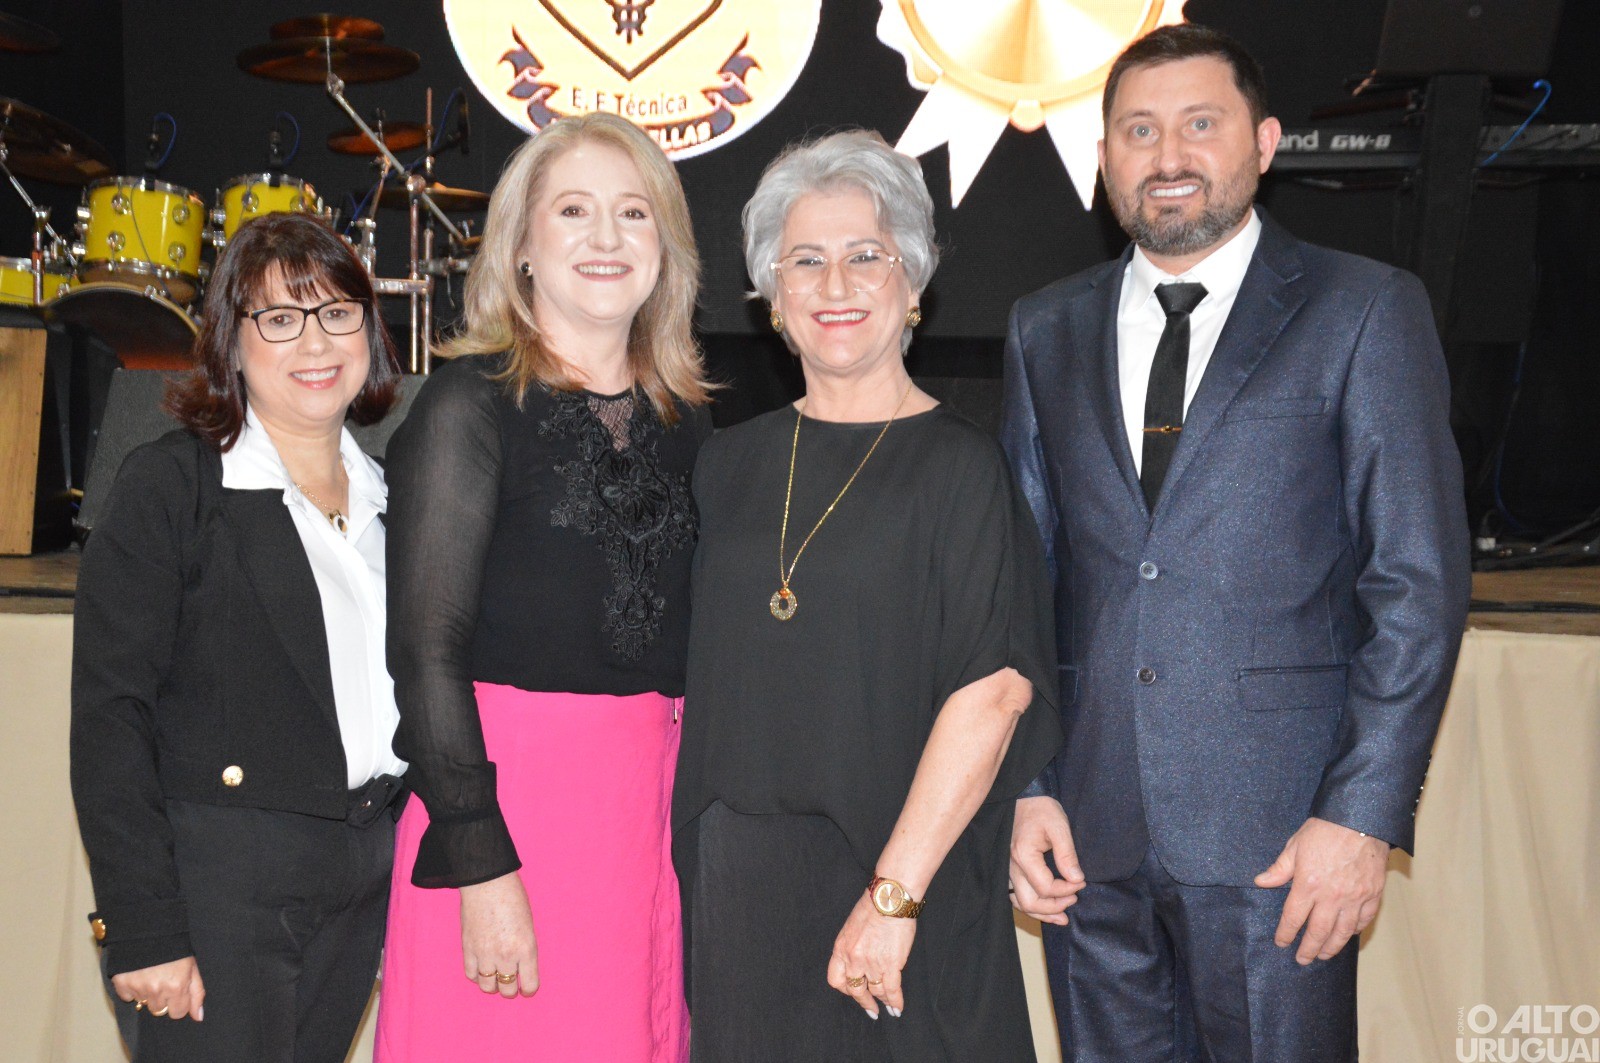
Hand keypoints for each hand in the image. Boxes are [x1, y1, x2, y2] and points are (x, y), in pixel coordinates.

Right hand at [111, 956, 204, 1020]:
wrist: (149, 929)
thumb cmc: (175, 948)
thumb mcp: (192, 967)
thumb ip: (197, 993)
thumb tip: (198, 1017)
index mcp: (177, 987)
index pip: (177, 1013)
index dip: (178, 1003)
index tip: (177, 991)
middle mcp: (157, 990)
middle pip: (159, 1010)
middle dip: (163, 998)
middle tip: (163, 979)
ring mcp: (138, 988)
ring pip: (144, 1003)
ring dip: (147, 993)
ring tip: (151, 974)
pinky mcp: (122, 984)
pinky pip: (127, 997)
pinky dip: (131, 989)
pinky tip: (137, 974)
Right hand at [460, 872, 538, 996]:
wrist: (487, 882)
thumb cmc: (513, 897)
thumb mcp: (528, 925)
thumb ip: (525, 948)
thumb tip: (520, 966)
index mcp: (526, 948)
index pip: (529, 985)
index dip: (528, 988)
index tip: (526, 987)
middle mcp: (506, 955)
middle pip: (507, 989)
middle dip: (511, 988)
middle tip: (511, 982)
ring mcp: (484, 954)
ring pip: (487, 986)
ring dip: (493, 984)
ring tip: (495, 975)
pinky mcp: (468, 949)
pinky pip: (471, 974)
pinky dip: (477, 975)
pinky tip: (482, 967)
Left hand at [827, 892, 916, 1019]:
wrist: (889, 897)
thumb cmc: (873, 905)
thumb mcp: (852, 927)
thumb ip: (852, 946)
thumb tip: (860, 960)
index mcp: (841, 948)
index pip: (836, 979)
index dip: (845, 989)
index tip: (853, 991)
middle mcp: (854, 959)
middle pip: (855, 991)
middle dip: (864, 1002)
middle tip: (871, 1009)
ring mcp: (872, 963)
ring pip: (876, 992)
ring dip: (883, 1001)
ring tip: (888, 1006)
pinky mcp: (891, 964)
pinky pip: (892, 990)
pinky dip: (895, 1001)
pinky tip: (898, 1007)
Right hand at [1009, 796, 1085, 924]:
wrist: (1020, 799)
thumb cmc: (1039, 810)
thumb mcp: (1058, 825)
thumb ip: (1067, 854)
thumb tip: (1076, 879)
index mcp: (1023, 855)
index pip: (1046, 887)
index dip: (1067, 890)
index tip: (1082, 882)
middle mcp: (1010, 867)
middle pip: (1031, 902)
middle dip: (1055, 906)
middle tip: (1074, 899)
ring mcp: (1007, 870)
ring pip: (1021, 903)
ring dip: (1043, 913)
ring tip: (1063, 917)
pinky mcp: (1008, 871)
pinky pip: (1016, 897)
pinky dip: (1032, 907)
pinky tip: (1046, 910)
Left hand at [1254, 817, 1390, 963]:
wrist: (1361, 820)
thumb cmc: (1325, 830)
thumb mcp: (1295, 846)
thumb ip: (1279, 869)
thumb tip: (1260, 882)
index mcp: (1309, 885)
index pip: (1294, 918)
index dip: (1286, 933)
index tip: (1282, 942)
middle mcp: (1332, 897)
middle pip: (1318, 932)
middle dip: (1308, 948)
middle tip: (1303, 960)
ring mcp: (1355, 898)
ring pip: (1342, 932)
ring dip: (1332, 947)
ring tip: (1323, 955)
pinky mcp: (1373, 895)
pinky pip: (1363, 920)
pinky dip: (1355, 931)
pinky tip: (1348, 935)